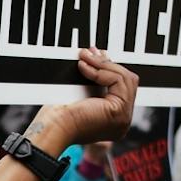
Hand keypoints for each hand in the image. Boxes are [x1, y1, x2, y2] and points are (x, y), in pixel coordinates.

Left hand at [23, 50, 138, 154]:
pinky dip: (100, 70)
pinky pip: (117, 81)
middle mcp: (123, 122)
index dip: (109, 69)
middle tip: (90, 52)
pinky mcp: (119, 111)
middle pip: (128, 82)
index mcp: (115, 120)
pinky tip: (84, 67)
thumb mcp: (82, 94)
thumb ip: (95, 81)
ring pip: (125, 79)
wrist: (52, 128)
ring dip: (103, 64)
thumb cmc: (58, 116)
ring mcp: (123, 119)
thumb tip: (100, 55)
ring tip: (84, 57)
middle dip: (108, 64)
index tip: (94, 55)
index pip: (122, 88)